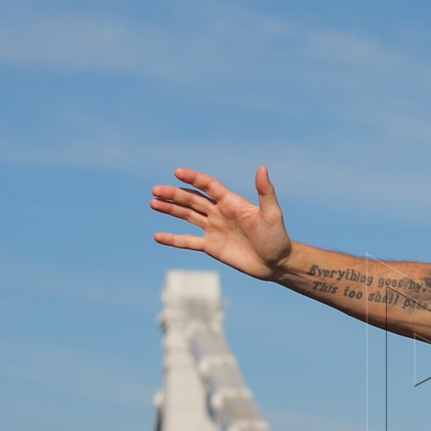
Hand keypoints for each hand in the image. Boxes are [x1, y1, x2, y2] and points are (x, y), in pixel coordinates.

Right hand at [150, 166, 295, 279]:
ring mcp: (214, 229)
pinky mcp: (211, 246)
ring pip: (187, 215)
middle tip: (155, 190)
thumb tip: (262, 167)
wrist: (276, 263)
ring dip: (170, 209)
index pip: (208, 186)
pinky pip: (188, 241)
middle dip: (174, 194)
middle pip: (193, 199)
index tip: (177, 172)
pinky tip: (158, 236)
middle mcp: (220, 213)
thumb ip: (265, 192)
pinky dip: (173, 239)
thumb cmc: (277, 237)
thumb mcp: (272, 213)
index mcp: (232, 202)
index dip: (194, 178)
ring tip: (153, 202)